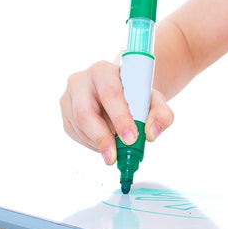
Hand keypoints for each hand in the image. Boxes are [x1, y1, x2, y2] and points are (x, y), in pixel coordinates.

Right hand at [60, 60, 174, 164]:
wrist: (121, 92)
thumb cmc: (136, 95)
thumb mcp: (155, 101)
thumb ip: (161, 115)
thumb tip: (151, 134)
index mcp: (104, 71)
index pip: (111, 94)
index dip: (120, 118)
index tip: (131, 138)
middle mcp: (81, 81)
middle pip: (85, 112)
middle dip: (102, 138)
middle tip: (115, 157)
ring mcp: (69, 97)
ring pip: (79, 126)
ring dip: (98, 143)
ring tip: (117, 147)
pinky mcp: (65, 114)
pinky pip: (75, 134)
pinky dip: (91, 144)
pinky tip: (105, 142)